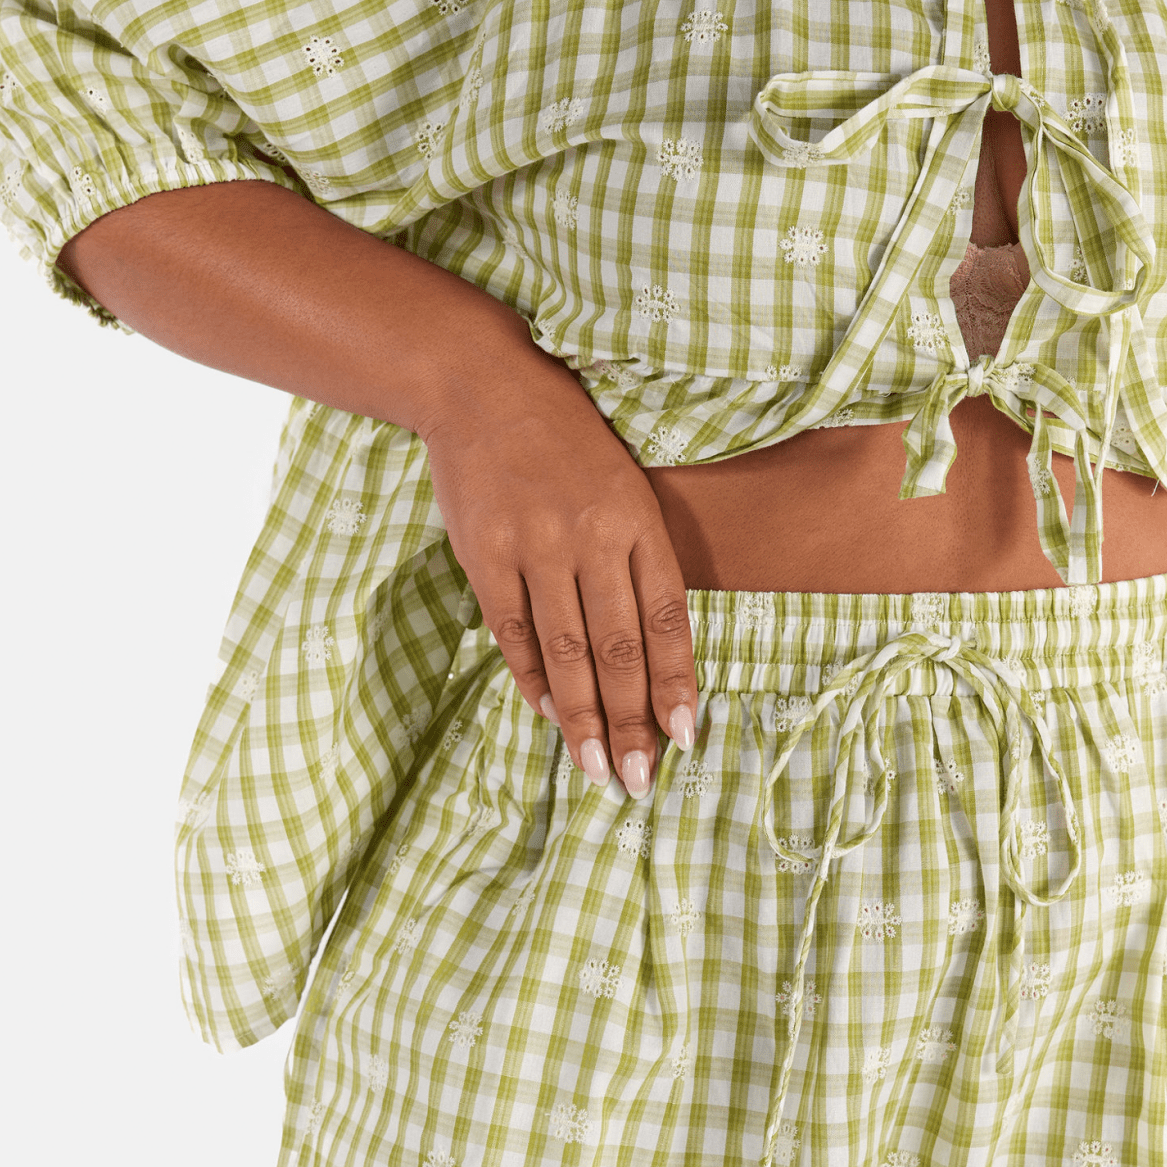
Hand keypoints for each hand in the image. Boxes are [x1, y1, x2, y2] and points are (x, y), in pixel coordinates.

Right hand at [420, 353, 699, 796]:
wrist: (482, 385)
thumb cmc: (564, 440)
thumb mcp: (623, 486)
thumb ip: (636, 560)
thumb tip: (649, 654)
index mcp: (638, 520)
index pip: (668, 618)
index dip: (677, 682)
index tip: (685, 736)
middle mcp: (593, 537)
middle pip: (619, 648)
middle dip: (633, 721)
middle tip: (639, 781)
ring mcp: (536, 546)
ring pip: (568, 651)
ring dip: (583, 718)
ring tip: (597, 769)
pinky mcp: (486, 554)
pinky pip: (515, 632)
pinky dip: (533, 678)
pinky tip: (549, 714)